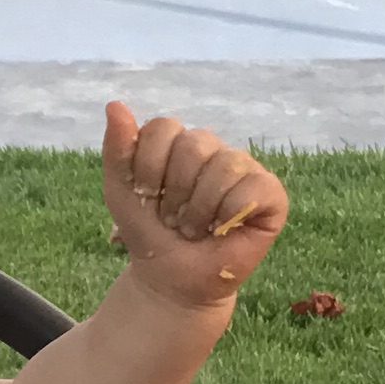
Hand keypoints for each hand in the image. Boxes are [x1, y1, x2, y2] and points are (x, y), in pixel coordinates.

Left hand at [100, 102, 287, 307]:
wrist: (170, 279)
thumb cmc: (149, 233)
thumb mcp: (120, 190)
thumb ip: (116, 148)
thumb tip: (114, 104)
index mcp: (179, 142)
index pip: (163, 128)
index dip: (148, 168)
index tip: (147, 197)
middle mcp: (215, 149)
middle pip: (193, 144)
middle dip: (174, 193)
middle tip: (173, 219)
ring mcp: (245, 169)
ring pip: (225, 164)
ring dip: (200, 209)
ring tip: (195, 228)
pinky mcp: (271, 195)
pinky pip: (254, 187)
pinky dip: (231, 213)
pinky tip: (224, 229)